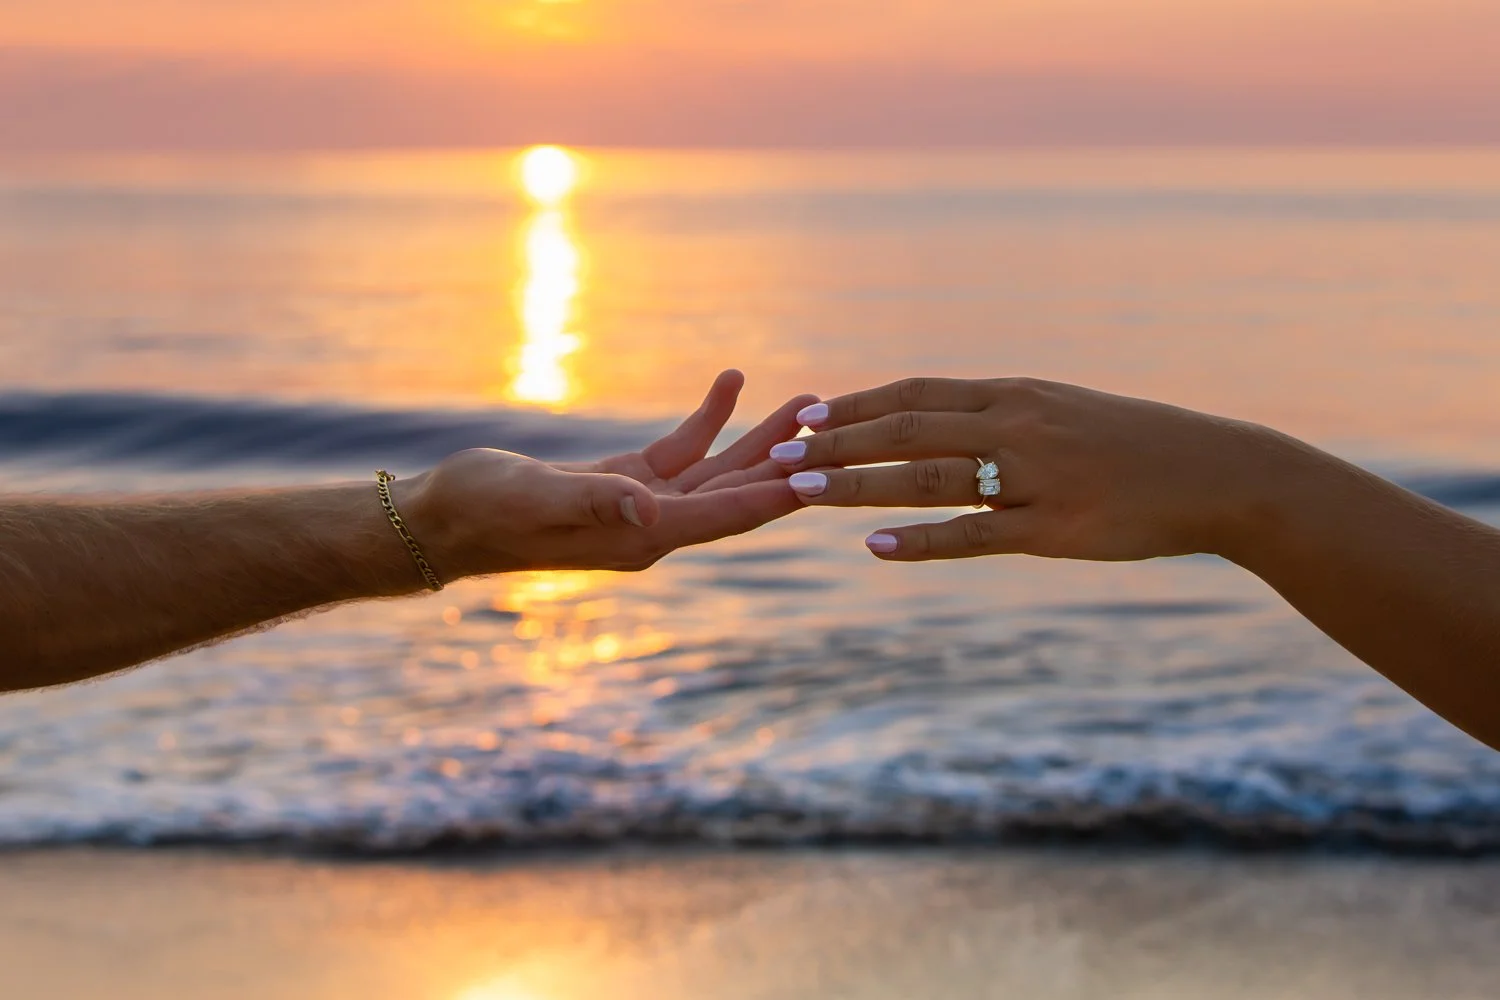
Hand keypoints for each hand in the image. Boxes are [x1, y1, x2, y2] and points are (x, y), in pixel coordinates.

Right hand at [402, 371, 818, 576]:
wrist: (448, 516)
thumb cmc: (485, 509)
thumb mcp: (539, 497)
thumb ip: (597, 501)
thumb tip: (651, 509)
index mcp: (642, 537)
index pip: (726, 515)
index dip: (778, 495)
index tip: (828, 476)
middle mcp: (654, 526)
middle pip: (738, 493)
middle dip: (788, 461)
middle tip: (838, 426)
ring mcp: (644, 505)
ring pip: (719, 469)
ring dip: (761, 436)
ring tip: (805, 400)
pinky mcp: (628, 482)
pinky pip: (682, 449)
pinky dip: (708, 418)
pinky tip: (731, 381)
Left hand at [769, 377, 1279, 562]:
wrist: (1215, 473)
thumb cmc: (1134, 444)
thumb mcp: (1061, 412)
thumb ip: (1001, 417)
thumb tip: (941, 425)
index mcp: (1014, 394)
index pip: (917, 392)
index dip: (857, 403)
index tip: (804, 412)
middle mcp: (1016, 424)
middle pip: (908, 426)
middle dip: (837, 439)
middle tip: (776, 451)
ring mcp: (1035, 475)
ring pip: (928, 476)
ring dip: (858, 482)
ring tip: (799, 490)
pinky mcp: (1055, 527)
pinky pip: (976, 534)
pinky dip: (922, 540)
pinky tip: (876, 546)